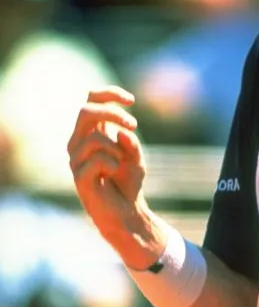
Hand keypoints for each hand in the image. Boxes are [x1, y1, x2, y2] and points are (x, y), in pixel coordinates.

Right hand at [67, 87, 146, 240]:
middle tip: (134, 125)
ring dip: (117, 149)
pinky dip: (113, 164)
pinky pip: (98, 159)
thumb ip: (130, 141)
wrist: (125, 212)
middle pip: (86, 111)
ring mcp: (75, 159)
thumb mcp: (135, 156)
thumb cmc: (128, 183)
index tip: (131, 100)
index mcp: (91, 133)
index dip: (109, 94)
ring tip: (120, 164)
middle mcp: (78, 142)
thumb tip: (121, 132)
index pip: (91, 101)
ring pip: (95, 138)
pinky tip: (112, 174)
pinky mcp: (78, 176)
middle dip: (112, 114)